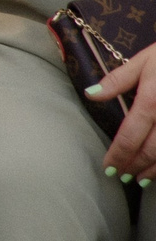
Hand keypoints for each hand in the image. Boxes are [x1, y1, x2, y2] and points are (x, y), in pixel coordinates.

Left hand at [86, 43, 155, 182]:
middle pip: (151, 150)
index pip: (130, 135)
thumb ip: (117, 80)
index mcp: (151, 101)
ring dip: (155, 170)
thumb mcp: (143, 61)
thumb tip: (90, 94)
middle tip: (121, 177)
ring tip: (141, 180)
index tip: (108, 168)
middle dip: (134, 166)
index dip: (118, 155)